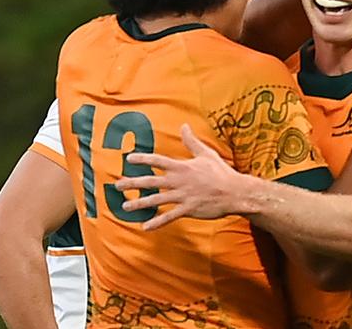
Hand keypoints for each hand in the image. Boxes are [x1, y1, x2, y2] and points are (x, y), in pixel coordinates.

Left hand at [115, 124, 241, 228]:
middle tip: (117, 185)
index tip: (128, 158)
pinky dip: (156, 222)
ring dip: (139, 203)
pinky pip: (169, 217)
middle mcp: (179, 181)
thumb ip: (191, 141)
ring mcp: (182, 196)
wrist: (234, 192)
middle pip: (151, 181)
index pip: (158, 161)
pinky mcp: (188, 209)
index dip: (143, 159)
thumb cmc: (221, 172)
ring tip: (125, 206)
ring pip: (156, 200)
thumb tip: (184, 125)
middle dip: (133, 183)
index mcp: (182, 167)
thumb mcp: (206, 153)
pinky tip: (144, 227)